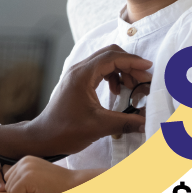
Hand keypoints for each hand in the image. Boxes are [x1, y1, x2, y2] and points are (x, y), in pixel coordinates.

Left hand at [0, 45, 152, 158]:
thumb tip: (146, 123)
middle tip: (143, 79)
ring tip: (132, 87)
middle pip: (110, 54)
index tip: (148, 68)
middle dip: (129, 64)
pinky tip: (116, 91)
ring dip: (122, 70)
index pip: (112, 58)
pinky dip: (112, 76)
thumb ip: (125, 122)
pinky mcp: (77, 82)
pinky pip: (99, 70)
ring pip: (105, 61)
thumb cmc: (64, 131)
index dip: (133, 61)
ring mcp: (77, 74)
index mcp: (82, 75)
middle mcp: (79, 70)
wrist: (43, 138)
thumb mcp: (98, 127)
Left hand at [3, 156, 103, 192]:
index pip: (9, 178)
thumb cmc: (56, 185)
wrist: (72, 184)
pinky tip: (39, 192)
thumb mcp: (36, 177)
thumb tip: (1, 187)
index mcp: (25, 159)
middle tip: (39, 188)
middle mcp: (23, 161)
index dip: (22, 188)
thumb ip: (22, 178)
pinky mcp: (26, 177)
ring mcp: (25, 167)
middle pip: (8, 184)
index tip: (37, 185)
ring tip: (39, 190)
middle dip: (21, 191)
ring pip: (10, 190)